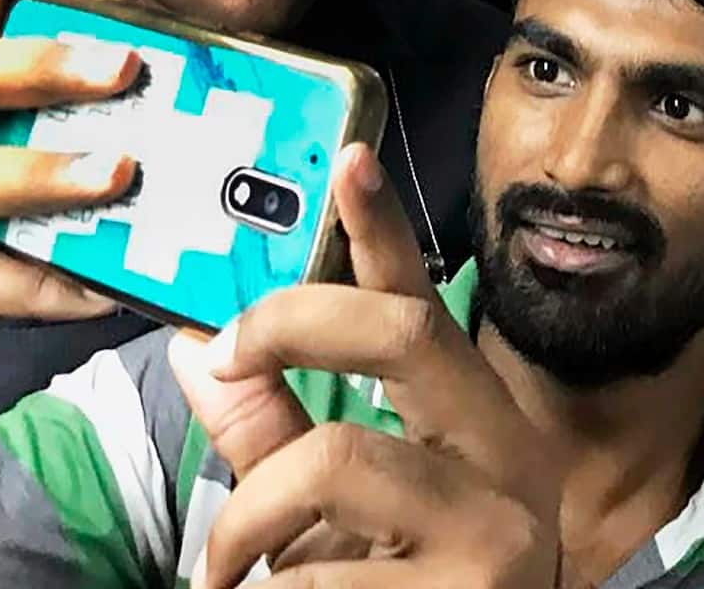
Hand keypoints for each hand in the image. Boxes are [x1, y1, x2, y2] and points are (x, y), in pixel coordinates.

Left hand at [170, 145, 562, 588]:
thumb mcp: (326, 518)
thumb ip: (273, 436)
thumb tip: (195, 351)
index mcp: (479, 423)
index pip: (426, 306)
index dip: (385, 230)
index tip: (346, 157)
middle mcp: (508, 460)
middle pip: (405, 334)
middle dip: (294, 322)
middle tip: (224, 353)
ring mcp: (499, 532)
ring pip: (340, 455)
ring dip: (244, 516)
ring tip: (224, 571)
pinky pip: (318, 573)